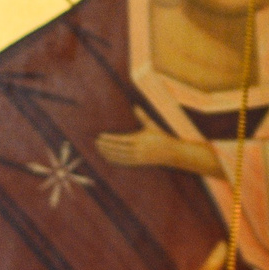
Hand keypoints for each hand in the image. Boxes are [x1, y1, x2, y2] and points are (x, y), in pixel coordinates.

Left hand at [97, 125, 213, 173]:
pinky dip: (113, 159)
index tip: (100, 136)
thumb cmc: (162, 137)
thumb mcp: (152, 126)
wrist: (172, 153)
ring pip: (118, 156)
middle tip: (96, 142)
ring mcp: (137, 158)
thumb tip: (135, 106)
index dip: (109, 139)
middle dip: (105, 146)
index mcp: (140, 140)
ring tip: (98, 148)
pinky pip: (123, 162)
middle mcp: (138, 150)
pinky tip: (106, 157)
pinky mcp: (138, 163)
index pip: (120, 140)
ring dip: (107, 153)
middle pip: (117, 148)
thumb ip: (143, 117)